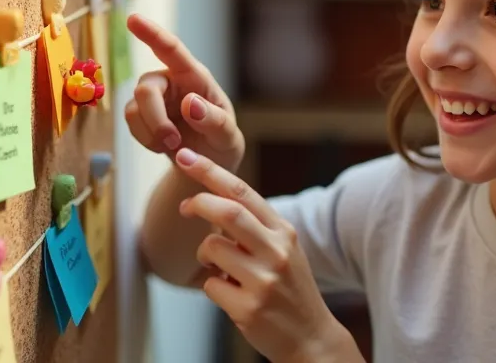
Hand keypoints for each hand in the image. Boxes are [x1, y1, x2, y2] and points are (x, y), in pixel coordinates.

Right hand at [125, 15, 244, 170]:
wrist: (207, 162)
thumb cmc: (221, 141)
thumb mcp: (228, 136)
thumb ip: (214, 121)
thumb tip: (190, 103)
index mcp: (196, 77)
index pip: (173, 50)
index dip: (152, 34)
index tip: (134, 19)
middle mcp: (171, 80)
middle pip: (145, 88)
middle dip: (155, 119)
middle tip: (173, 141)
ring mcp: (154, 95)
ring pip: (133, 108)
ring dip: (151, 133)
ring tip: (173, 145)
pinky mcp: (141, 112)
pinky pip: (130, 122)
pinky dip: (145, 139)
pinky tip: (162, 145)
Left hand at [175, 148, 364, 362]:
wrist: (311, 337)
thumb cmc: (289, 289)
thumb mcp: (283, 250)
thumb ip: (255, 226)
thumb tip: (211, 201)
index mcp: (284, 232)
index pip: (243, 192)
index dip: (211, 172)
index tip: (187, 157)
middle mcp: (277, 252)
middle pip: (227, 212)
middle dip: (199, 203)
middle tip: (185, 208)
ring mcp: (264, 281)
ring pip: (212, 248)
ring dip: (205, 256)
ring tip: (221, 270)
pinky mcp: (248, 308)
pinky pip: (209, 285)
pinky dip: (212, 287)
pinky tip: (232, 296)